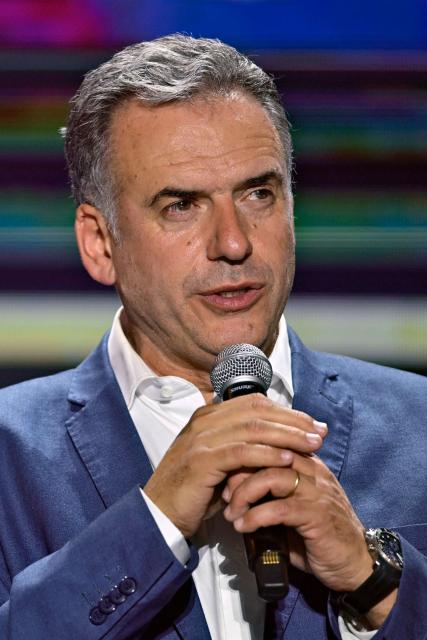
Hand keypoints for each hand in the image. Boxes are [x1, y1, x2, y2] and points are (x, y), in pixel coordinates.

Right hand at [144, 395, 326, 537]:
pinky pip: (241, 452)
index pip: (255, 403)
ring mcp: (201, 439)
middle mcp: (204, 421)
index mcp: (208, 417)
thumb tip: (280, 442)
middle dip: (293, 421)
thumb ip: (242, 447)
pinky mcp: (202, 461)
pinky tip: (287, 459)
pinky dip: (267, 454)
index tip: (311, 423)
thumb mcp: (220, 463)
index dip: (286, 411)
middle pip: (258, 412)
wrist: (159, 514)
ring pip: (253, 429)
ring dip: (287, 435)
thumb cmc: (194, 491)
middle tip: (320, 432)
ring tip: (312, 445)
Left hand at [223, 453, 373, 592]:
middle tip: (223, 494)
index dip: (243, 456)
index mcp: (306, 462)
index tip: (224, 475)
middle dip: (238, 472)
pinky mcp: (317, 515)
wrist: (355, 563)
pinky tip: (243, 526)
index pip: (270, 444)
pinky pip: (279, 509)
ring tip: (231, 512)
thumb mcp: (291, 507)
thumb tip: (231, 490)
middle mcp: (312, 470)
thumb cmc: (319, 535)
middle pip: (268, 454)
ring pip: (271, 476)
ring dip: (243, 494)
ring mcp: (316, 491)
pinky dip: (255, 517)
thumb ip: (269, 493)